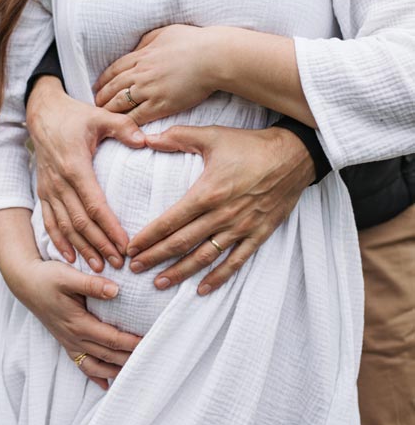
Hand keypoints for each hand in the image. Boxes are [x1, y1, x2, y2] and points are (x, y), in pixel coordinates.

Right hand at [10, 259, 142, 390]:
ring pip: (97, 365)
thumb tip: (117, 291)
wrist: (25, 283)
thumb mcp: (67, 276)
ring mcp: (70, 342)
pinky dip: (97, 376)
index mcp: (78, 323)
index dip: (132, 343)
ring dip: (117, 370)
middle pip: (109, 355)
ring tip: (137, 372)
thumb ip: (92, 284)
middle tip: (154, 358)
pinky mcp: (67, 341)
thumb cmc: (47, 277)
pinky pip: (83, 365)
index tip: (153, 341)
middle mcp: (74, 338)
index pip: (112, 339)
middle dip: (131, 358)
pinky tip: (107, 384)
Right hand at [26, 77, 145, 271]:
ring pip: (65, 226)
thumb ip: (123, 127)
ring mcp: (49, 189)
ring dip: (82, 248)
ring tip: (100, 268)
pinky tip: (71, 258)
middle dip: (100, 245)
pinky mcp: (43, 192)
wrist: (42, 112)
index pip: (94, 204)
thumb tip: (144, 141)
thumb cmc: (75, 115)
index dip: (110, 227)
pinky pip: (49, 222)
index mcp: (75, 166)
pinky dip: (59, 242)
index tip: (125, 244)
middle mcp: (59, 182)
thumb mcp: (100, 115)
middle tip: (119, 264)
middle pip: (80, 222)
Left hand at [94, 25, 215, 124]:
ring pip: (121, 103)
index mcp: (141, 55)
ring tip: (104, 116)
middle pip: (113, 87)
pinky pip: (138, 116)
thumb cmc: (193, 42)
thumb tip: (137, 48)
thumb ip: (147, 41)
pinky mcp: (161, 104)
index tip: (97, 87)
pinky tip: (122, 126)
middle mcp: (141, 73)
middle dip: (101, 97)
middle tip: (95, 104)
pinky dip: (127, 121)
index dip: (103, 80)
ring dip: (109, 110)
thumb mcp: (164, 33)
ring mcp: (150, 90)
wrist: (212, 57)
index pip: (114, 70)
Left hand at [125, 125, 314, 294]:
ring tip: (160, 283)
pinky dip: (219, 277)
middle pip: (182, 243)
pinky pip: (236, 261)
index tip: (131, 248)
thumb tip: (146, 138)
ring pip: (205, 257)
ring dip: (180, 272)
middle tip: (135, 268)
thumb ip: (177, 136)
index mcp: (207, 193)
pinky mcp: (259, 234)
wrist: (293, 155)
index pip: (170, 221)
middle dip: (156, 257)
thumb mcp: (212, 135)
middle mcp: (222, 215)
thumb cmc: (250, 145)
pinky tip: (202, 289)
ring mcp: (242, 228)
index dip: (148, 237)